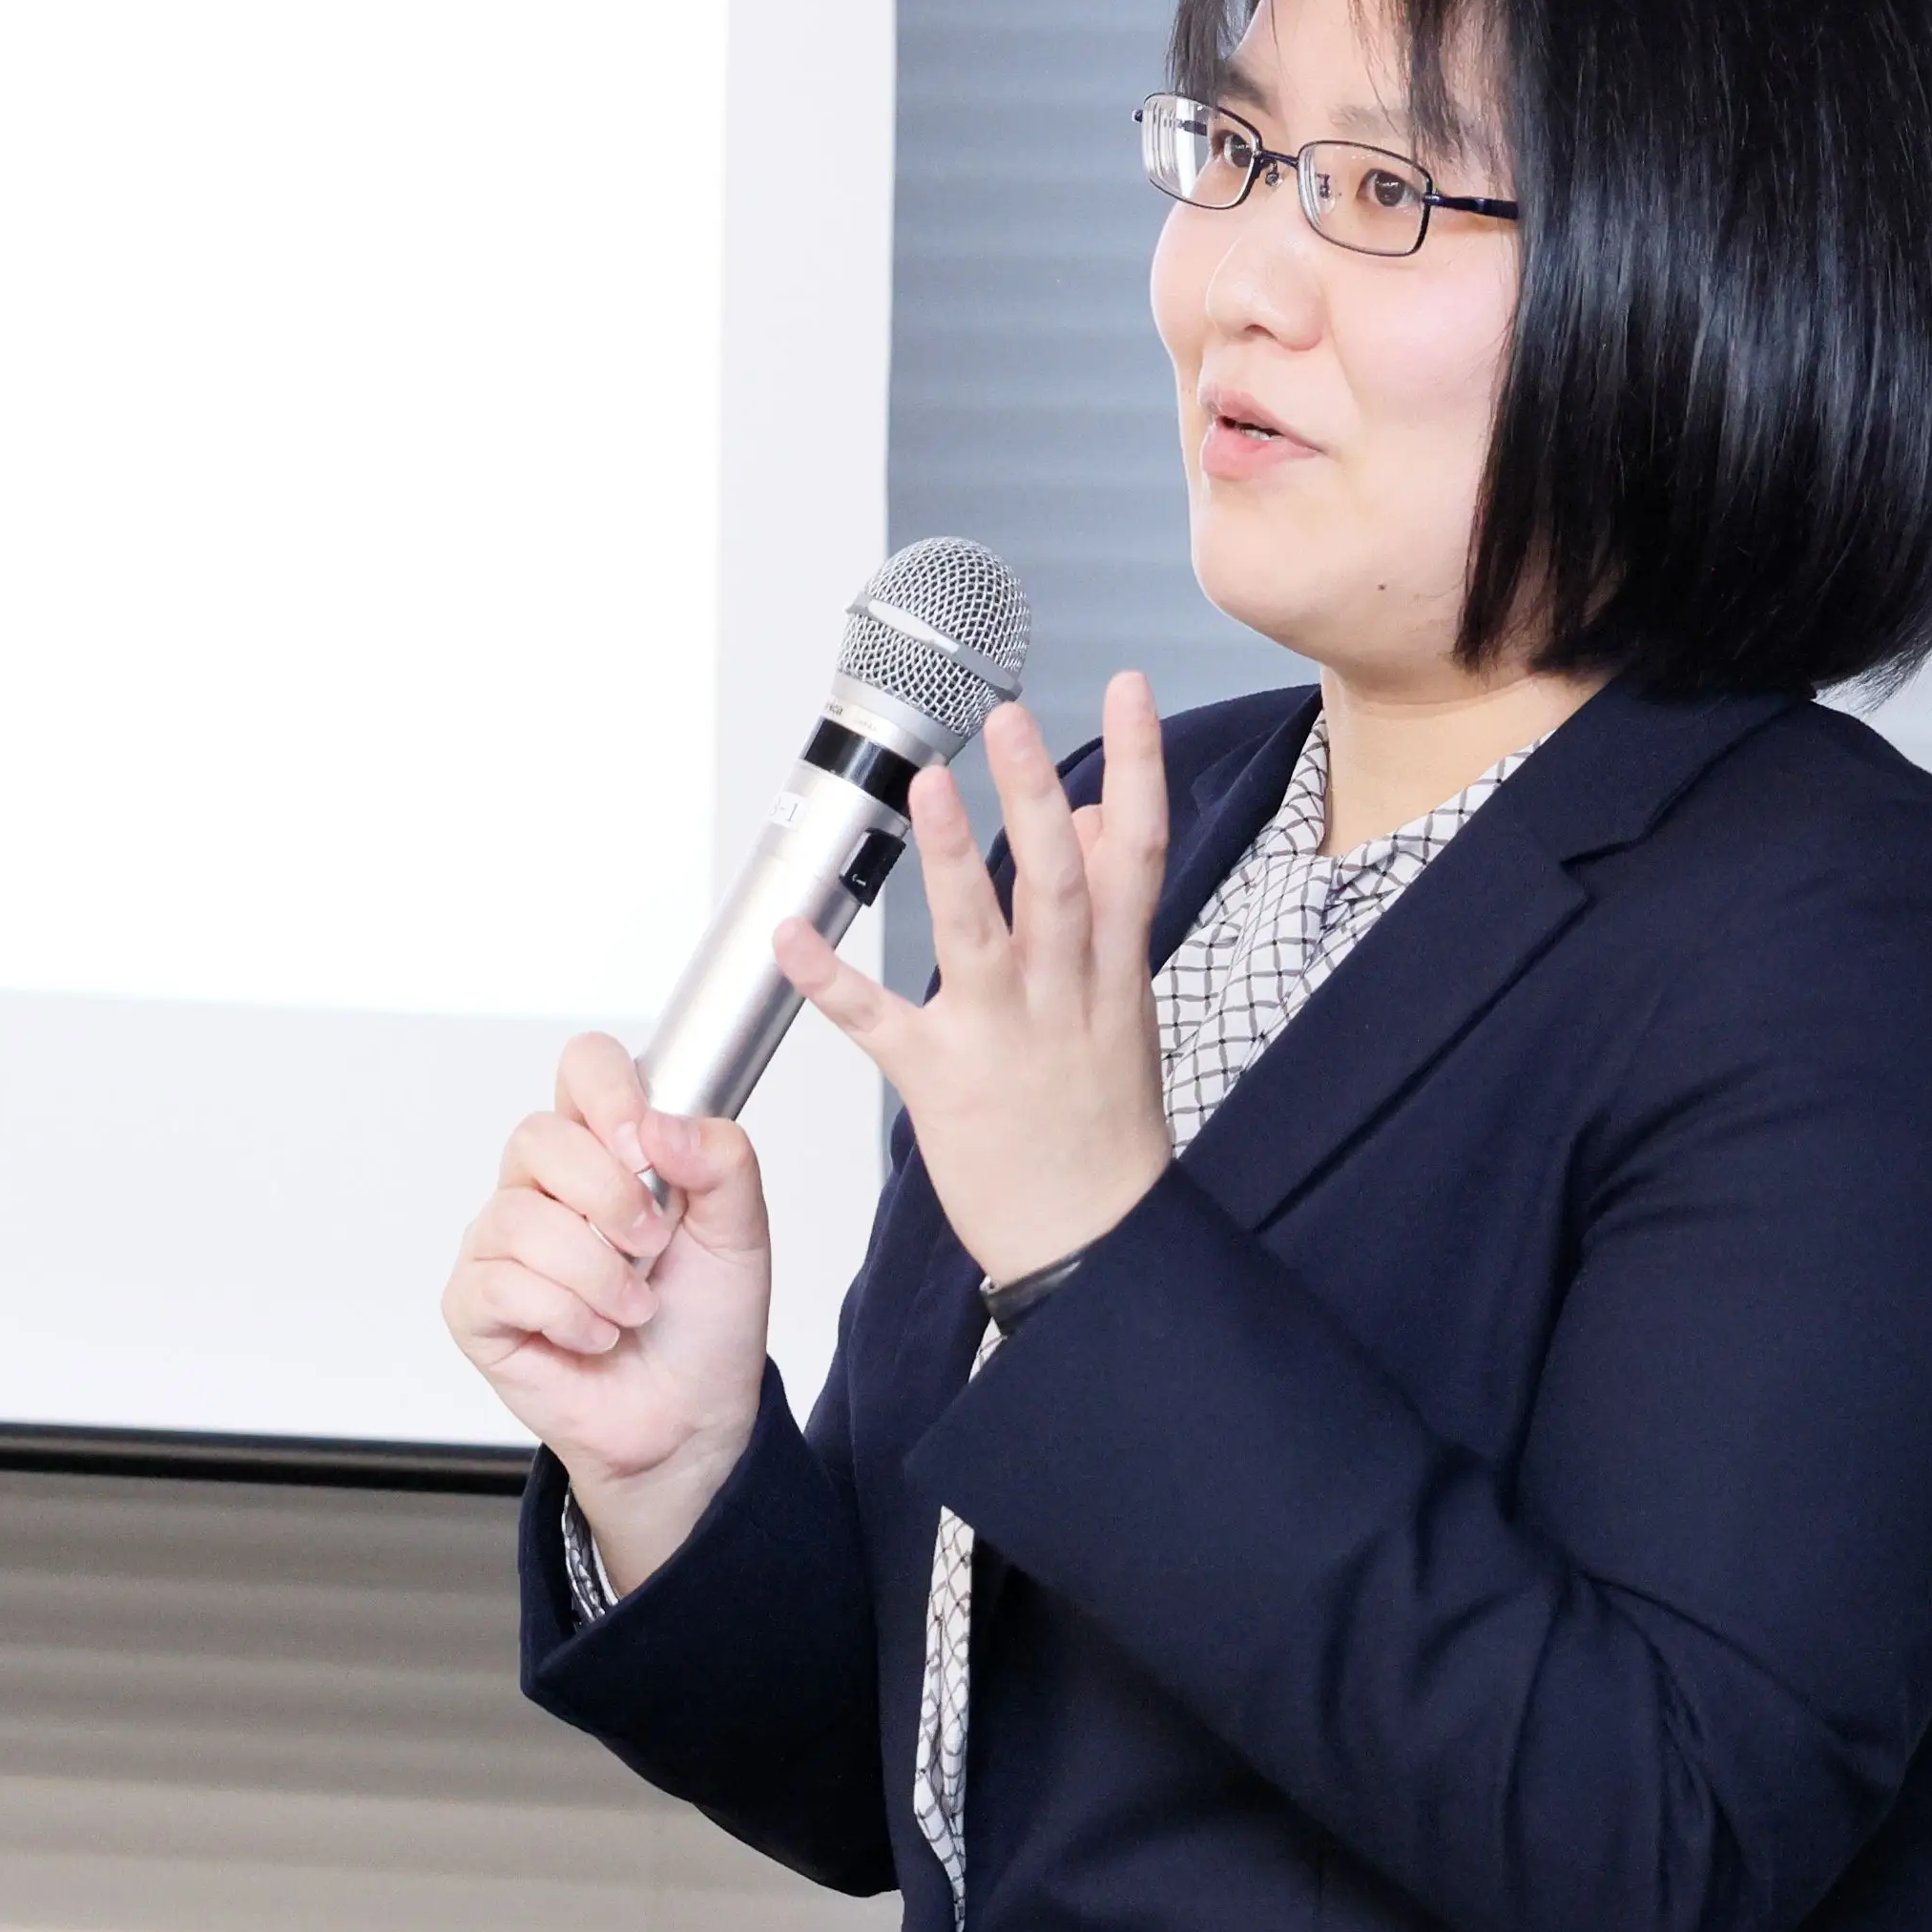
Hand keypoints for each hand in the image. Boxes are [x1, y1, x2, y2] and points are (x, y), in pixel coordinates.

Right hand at [437, 1032, 773, 1592]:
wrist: (689, 1418)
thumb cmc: (705, 1321)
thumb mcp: (741, 1232)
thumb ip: (720, 1160)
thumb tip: (659, 1124)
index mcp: (606, 1147)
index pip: (583, 1067)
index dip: (608, 1092)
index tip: (644, 1145)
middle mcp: (543, 1184)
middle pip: (538, 1137)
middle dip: (611, 1198)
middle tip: (654, 1245)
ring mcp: (500, 1242)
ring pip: (519, 1218)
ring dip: (598, 1274)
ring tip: (634, 1307)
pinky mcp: (475, 1304)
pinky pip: (499, 1284)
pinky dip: (566, 1316)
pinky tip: (594, 1335)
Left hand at [776, 673, 1175, 1286]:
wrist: (1092, 1242)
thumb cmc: (1103, 1128)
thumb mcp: (1122, 1007)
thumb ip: (1103, 908)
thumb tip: (1086, 813)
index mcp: (1111, 972)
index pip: (1138, 851)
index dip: (1138, 765)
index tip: (1129, 689)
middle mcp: (1062, 994)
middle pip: (1057, 880)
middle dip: (1034, 797)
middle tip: (1011, 720)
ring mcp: (1001, 1036)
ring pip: (979, 935)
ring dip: (953, 858)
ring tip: (929, 785)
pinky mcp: (939, 1081)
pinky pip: (879, 1022)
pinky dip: (832, 980)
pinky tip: (793, 936)